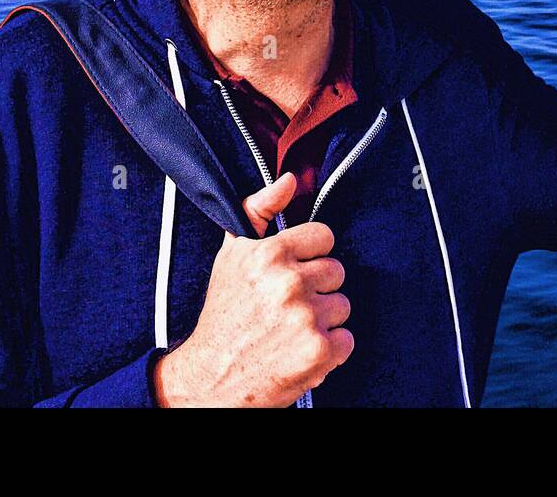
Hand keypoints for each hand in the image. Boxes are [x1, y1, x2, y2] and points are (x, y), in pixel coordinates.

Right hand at [153, 172, 352, 406]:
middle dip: (316, 288)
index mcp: (269, 254)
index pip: (325, 237)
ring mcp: (306, 318)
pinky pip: (347, 338)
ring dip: (323, 319)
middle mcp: (288, 283)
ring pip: (343, 305)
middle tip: (288, 306)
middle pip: (336, 271)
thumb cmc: (223, 314)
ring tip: (292, 328)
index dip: (311, 255)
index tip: (294, 271)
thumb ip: (259, 209)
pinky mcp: (319, 351)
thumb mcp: (232, 253)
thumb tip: (289, 179)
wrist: (209, 378)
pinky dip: (330, 349)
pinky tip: (301, 349)